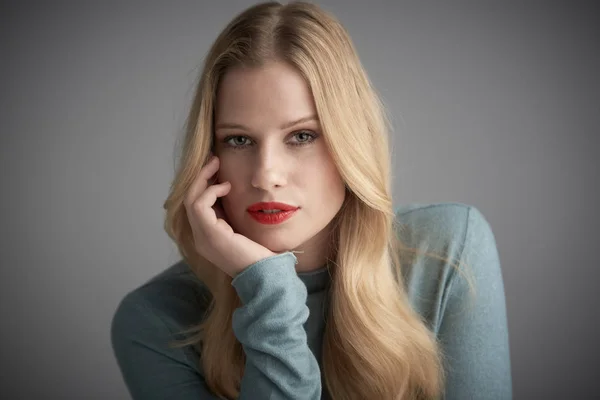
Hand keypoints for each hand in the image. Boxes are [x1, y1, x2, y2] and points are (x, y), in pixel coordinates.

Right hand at [183, 155, 275, 277]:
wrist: (266, 275)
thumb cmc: (262, 255)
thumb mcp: (245, 230)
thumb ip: (236, 216)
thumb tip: (236, 193)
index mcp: (208, 238)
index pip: (197, 207)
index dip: (204, 186)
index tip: (217, 170)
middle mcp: (201, 238)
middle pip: (189, 200)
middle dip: (200, 178)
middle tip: (213, 160)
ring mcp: (203, 238)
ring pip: (190, 200)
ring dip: (202, 179)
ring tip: (216, 164)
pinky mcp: (210, 235)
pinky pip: (199, 205)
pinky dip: (210, 191)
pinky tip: (226, 186)